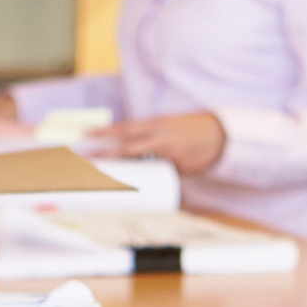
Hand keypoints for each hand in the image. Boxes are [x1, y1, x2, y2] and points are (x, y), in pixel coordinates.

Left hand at [92, 112, 226, 173]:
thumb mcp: (169, 124)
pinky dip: (151, 177)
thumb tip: (126, 144)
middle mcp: (161, 139)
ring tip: (106, 176)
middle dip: (105, 155)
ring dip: (123, 170)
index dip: (105, 131)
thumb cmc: (192, 128)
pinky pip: (160, 174)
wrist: (221, 135)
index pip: (125, 128)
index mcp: (157, 124)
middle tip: (86, 160)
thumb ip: (149, 133)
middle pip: (127, 148)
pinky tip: (140, 183)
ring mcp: (169, 155)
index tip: (86, 135)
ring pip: (141, 164)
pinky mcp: (178, 169)